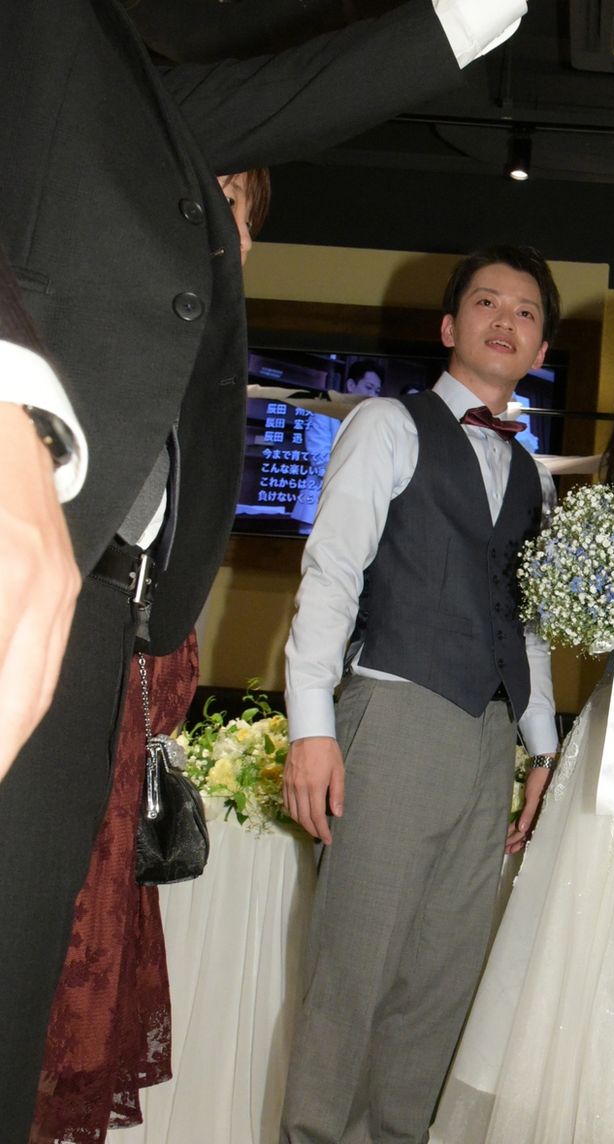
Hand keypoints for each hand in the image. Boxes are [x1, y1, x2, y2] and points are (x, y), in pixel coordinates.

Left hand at [0, 404, 79, 782]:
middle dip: (0, 750)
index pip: (5, 684)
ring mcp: (58, 588)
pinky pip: (47, 655)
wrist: (6, 408)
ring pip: (39, 684)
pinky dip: (23, 696)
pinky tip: (9, 714)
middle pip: (21, 699)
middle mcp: (37, 593)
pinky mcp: (63, 580)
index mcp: (4, 578)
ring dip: (12, 734)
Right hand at [283, 735, 344, 842]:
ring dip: (302, 824)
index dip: (322, 831)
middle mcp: (299, 788)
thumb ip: (337, 793)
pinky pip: (286, 803)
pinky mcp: (284, 781)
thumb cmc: (327, 750)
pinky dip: (293, 813)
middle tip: (321, 836)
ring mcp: (290, 785)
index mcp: (315, 786)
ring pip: (293, 813)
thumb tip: (337, 814)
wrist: (309, 733)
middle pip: (303, 818)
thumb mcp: (338, 770)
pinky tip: (300, 814)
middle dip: (313, 831)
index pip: (317, 816)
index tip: (327, 839)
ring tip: (312, 827)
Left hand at [505, 764, 550, 853]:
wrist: (542, 766)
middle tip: (503, 849)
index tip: (504, 846)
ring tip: (507, 845)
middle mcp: (536, 815)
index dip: (514, 840)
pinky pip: (524, 819)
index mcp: (537, 815)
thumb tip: (521, 830)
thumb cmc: (539, 781)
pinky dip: (518, 826)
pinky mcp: (531, 804)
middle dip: (514, 842)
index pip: (523, 832)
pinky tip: (513, 829)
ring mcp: (533, 810)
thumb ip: (528, 813)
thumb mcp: (533, 797)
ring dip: (516, 837)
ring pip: (524, 828)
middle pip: (523, 833)